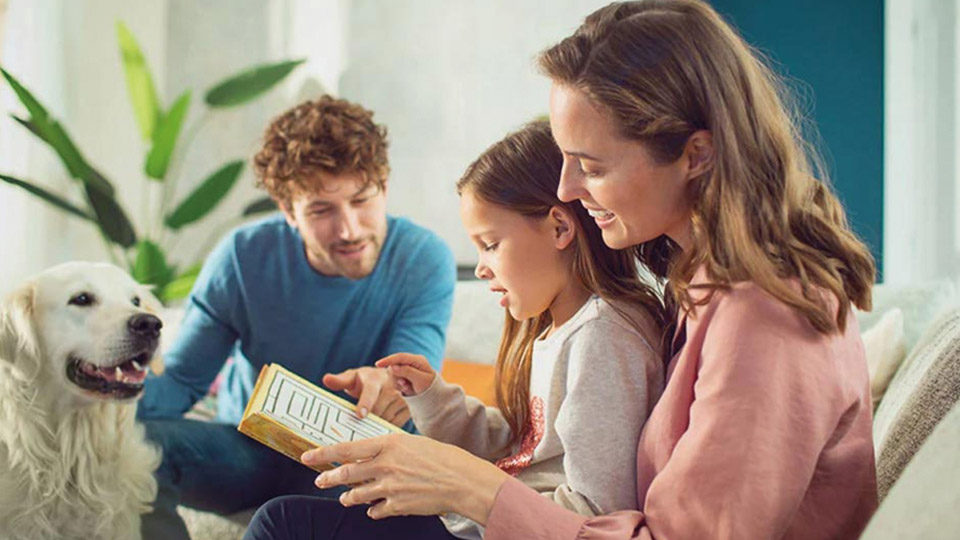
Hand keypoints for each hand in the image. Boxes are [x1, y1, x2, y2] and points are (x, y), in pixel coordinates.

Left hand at [301, 433, 509, 522]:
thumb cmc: (442, 457)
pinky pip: (376, 510)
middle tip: (320, 479)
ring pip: (357, 494)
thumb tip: (370, 456)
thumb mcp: (413, 443)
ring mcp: (390, 486)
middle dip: (329, 477)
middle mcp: (386, 464)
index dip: (324, 453)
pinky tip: (373, 509)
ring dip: (348, 496)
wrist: (463, 480)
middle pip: (346, 473)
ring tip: (344, 498)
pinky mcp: (398, 505)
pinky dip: (372, 510)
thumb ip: (389, 450)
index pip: (347, 448)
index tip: (307, 456)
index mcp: (389, 443)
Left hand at [322, 367, 410, 426]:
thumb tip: (326, 379)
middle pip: (378, 411)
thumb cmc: (365, 380)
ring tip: (368, 430)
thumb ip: (340, 380)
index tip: (360, 415)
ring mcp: (402, 397)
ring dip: (377, 426)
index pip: (370, 392)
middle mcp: (391, 387)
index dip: (365, 403)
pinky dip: (386, 429)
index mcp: (374, 379)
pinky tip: (379, 430)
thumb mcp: (352, 378)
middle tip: (357, 430)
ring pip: (386, 419)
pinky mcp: (409, 407)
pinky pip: (395, 423)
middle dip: (367, 421)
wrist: (388, 378)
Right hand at [375, 353, 435, 395]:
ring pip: (393, 373)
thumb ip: (407, 371)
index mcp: (418, 360)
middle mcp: (411, 362)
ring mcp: (407, 369)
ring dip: (398, 383)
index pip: (400, 357)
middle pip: (394, 365)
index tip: (378, 364)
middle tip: (405, 385)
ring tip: (408, 388)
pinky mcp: (404, 376)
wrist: (433, 397)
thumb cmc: (430, 388)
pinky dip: (399, 386)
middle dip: (397, 377)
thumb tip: (393, 366)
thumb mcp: (420, 380)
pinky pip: (395, 380)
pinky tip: (407, 389)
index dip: (388, 360)